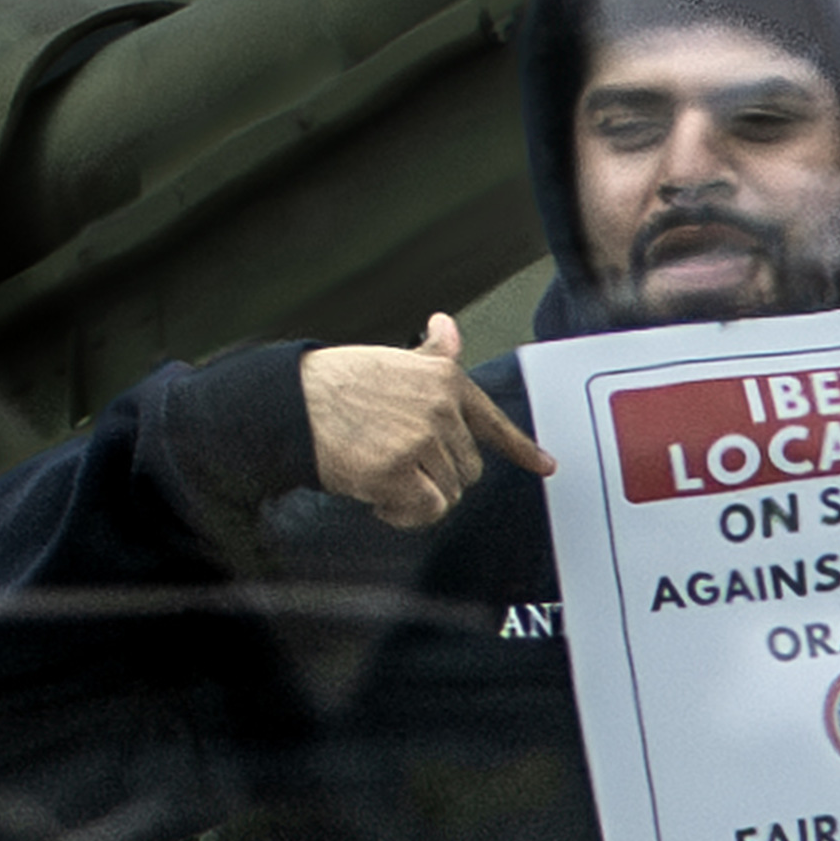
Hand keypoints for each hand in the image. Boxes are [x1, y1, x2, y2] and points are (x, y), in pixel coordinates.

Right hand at [302, 314, 556, 530]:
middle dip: (438, 476)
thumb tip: (448, 326)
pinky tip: (379, 499)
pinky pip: (426, 510)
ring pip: (448, 492)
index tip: (547, 466)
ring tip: (381, 476)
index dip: (521, 448)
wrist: (292, 402)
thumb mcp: (392, 361)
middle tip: (398, 466)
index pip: (492, 420)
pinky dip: (405, 514)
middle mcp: (440, 407)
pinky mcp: (397, 472)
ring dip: (417, 496)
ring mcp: (420, 440)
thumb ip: (431, 356)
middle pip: (469, 469)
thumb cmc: (338, 382)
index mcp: (445, 378)